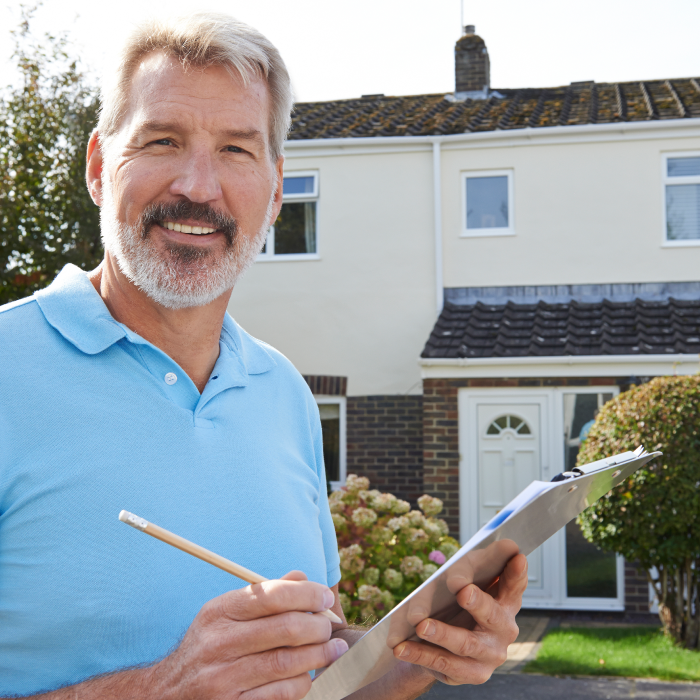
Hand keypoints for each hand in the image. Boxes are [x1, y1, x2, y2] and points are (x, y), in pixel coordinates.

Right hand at [149, 571, 347, 699]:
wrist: (167, 694)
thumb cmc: (209, 646)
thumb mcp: (225, 614)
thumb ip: (264, 595)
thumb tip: (303, 578)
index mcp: (218, 612)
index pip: (271, 595)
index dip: (307, 594)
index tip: (326, 597)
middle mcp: (218, 644)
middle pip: (285, 629)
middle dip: (318, 625)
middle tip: (330, 625)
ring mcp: (222, 679)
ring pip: (288, 663)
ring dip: (319, 655)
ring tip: (333, 648)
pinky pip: (281, 693)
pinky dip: (302, 682)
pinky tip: (308, 674)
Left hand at [393, 554, 526, 684]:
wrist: (441, 642)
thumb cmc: (455, 602)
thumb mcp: (461, 581)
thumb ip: (464, 571)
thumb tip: (457, 579)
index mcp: (506, 601)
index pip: (514, 584)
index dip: (516, 572)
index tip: (517, 556)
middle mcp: (504, 629)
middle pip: (493, 615)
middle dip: (478, 602)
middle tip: (463, 591)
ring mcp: (490, 654)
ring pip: (466, 643)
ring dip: (442, 633)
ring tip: (421, 625)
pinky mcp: (472, 673)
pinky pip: (443, 663)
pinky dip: (420, 654)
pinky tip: (401, 647)